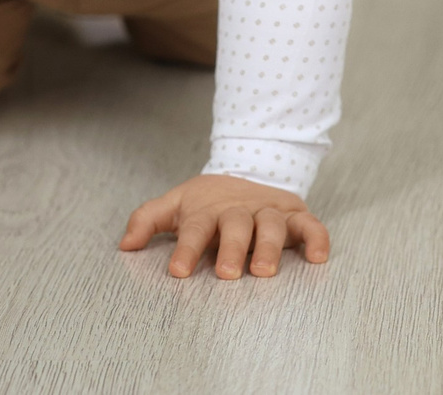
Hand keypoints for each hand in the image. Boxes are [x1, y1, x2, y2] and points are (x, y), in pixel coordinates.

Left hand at [120, 173, 328, 278]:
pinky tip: (317, 257)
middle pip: (236, 226)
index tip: (178, 271)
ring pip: (271, 225)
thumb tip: (125, 244)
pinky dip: (316, 238)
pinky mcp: (294, 215)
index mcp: (209, 210)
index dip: (186, 248)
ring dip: (269, 246)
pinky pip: (310, 225)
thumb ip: (148, 220)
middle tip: (227, 273)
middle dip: (232, 249)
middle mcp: (240, 211)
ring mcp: (269, 211)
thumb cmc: (209, 200)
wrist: (248, 169)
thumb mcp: (177, 204)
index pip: (196, 228)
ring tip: (264, 271)